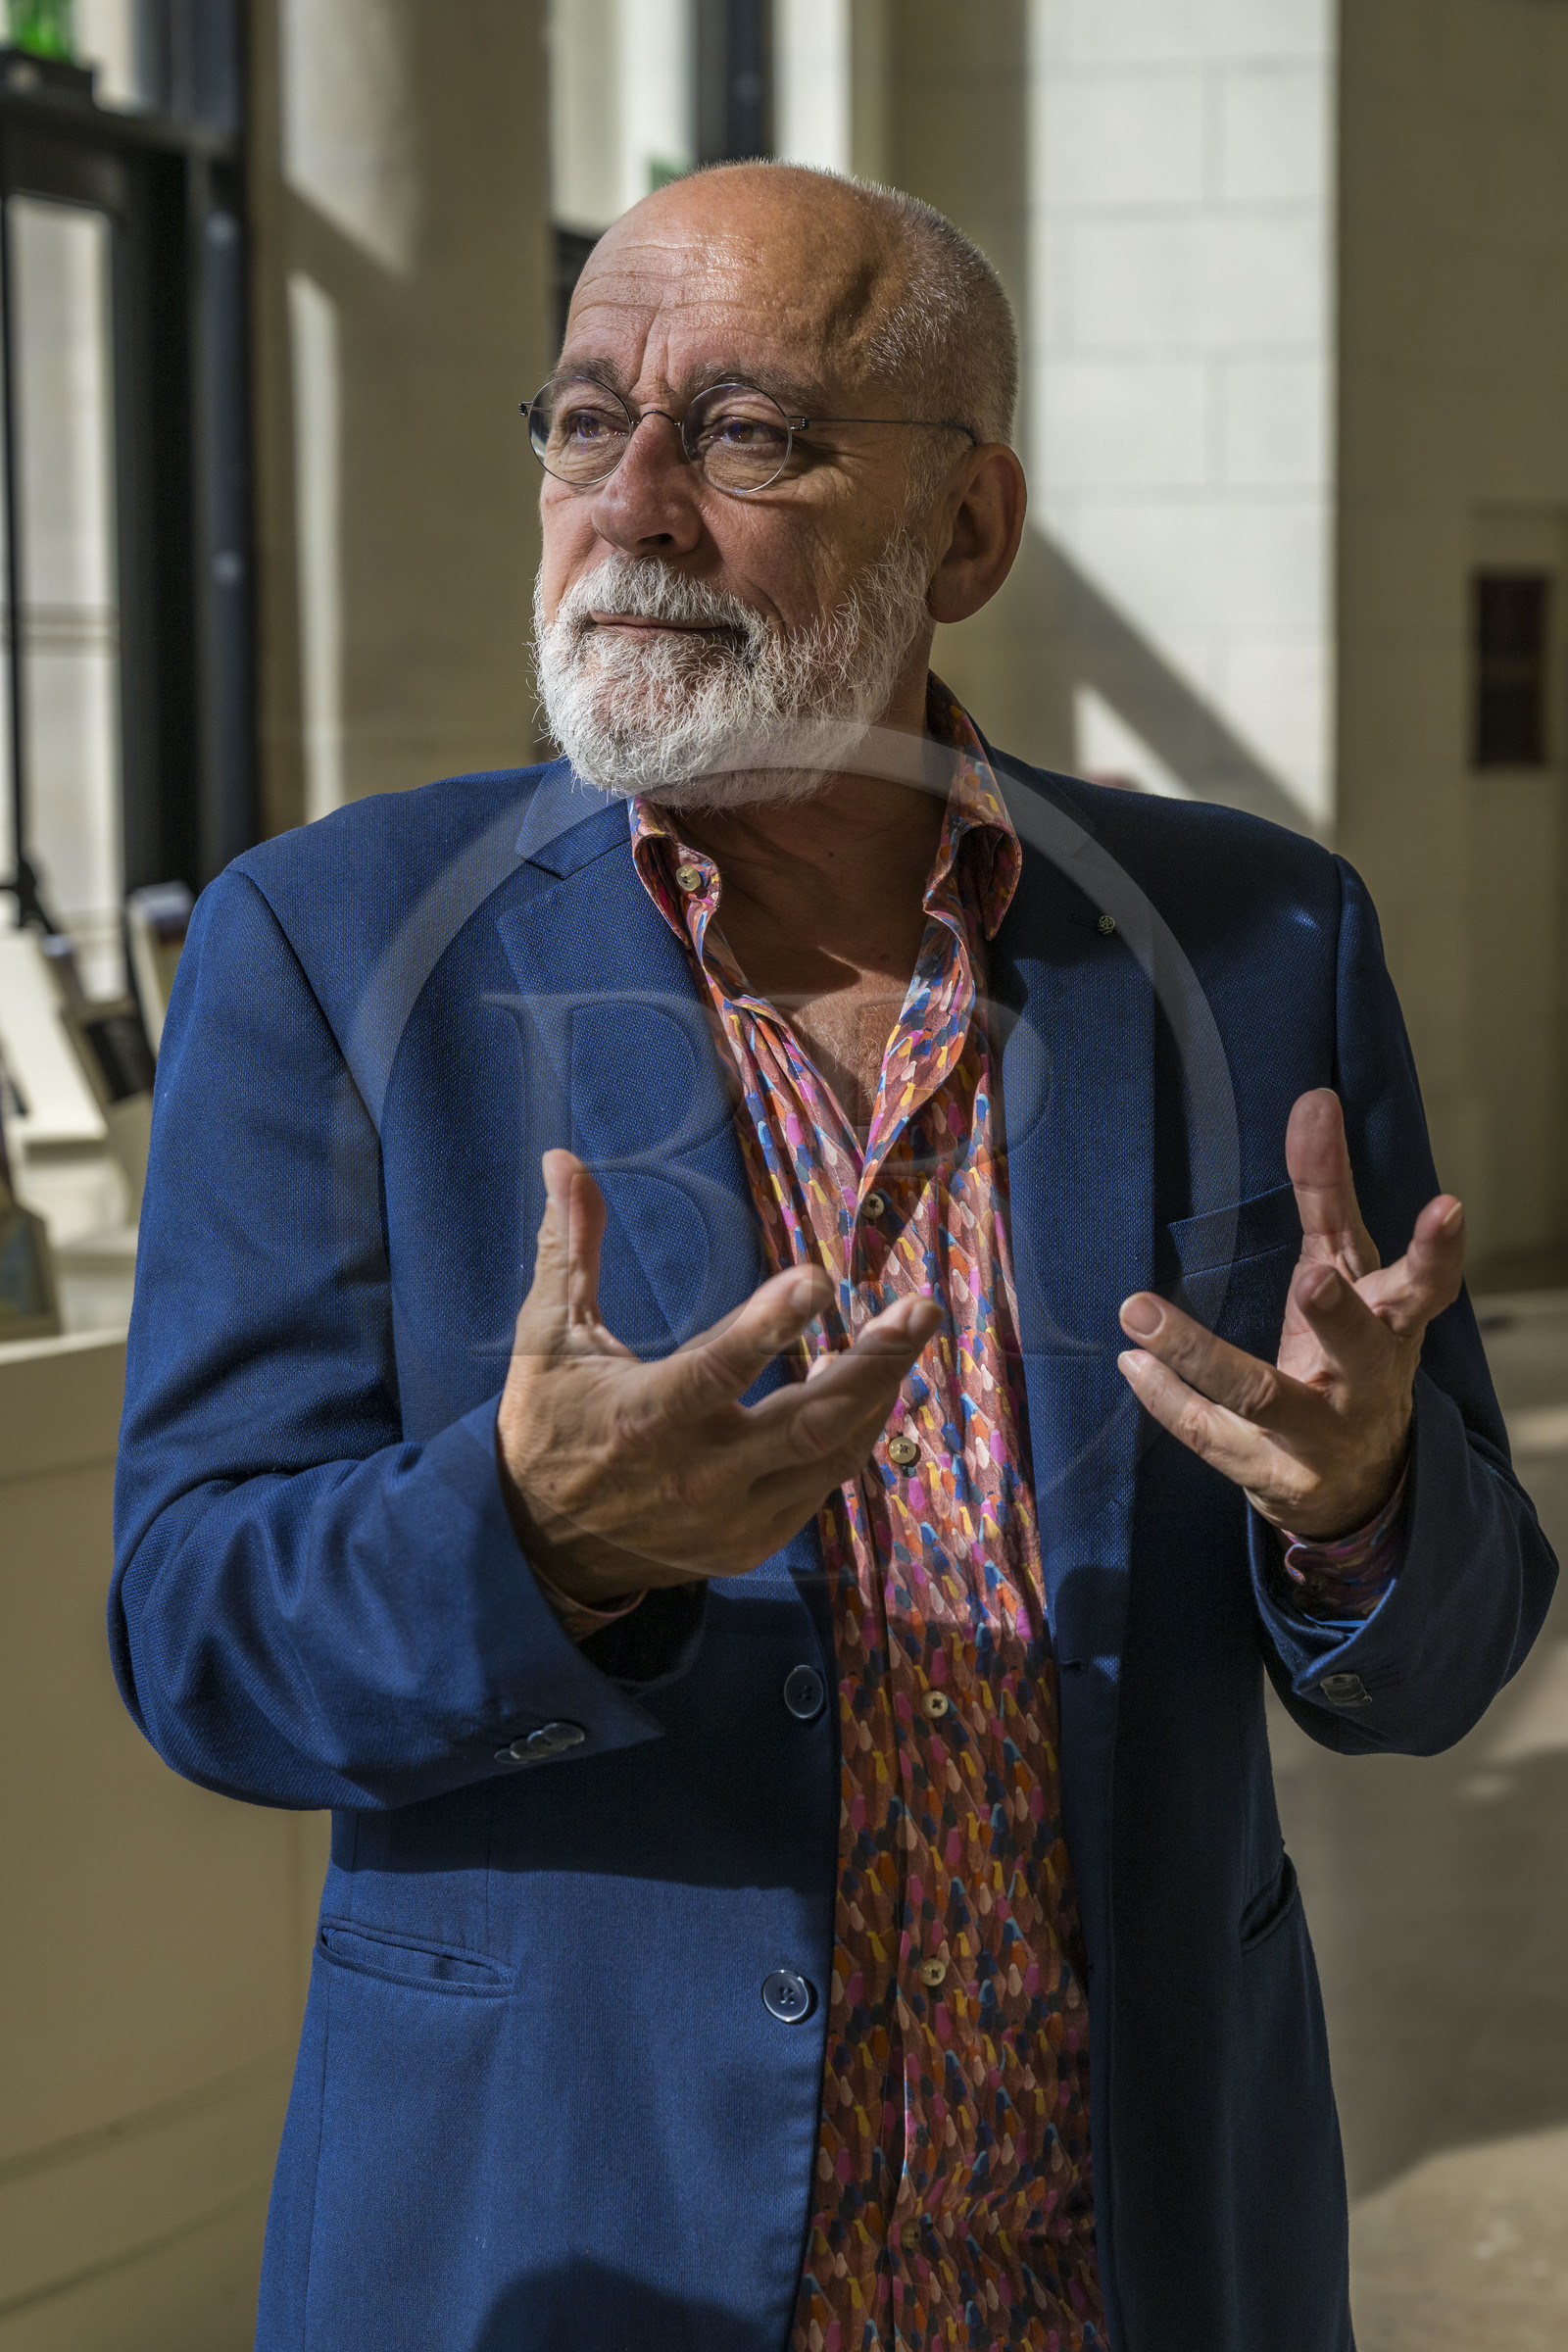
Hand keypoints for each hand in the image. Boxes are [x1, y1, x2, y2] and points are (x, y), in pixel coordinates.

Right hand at [497, 1150, 941, 1603]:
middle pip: (808, 1420)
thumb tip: (562, 1157)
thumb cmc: (549, 1425)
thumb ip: (570, 1249)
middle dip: (875, 1363)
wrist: (543, 1549)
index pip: (717, 1369)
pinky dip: (852, 1434)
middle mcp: (696, 1475)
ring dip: (877, 1393)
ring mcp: (730, 1516)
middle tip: (921, 1309)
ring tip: (910, 1332)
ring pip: (830, 1454)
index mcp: (644, 1417)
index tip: (820, 1279)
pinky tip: (869, 1387)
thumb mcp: (549, 1337)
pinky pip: (821, 1484)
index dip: (769, 1324)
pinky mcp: (750, 1543)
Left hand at [1115, 1090, 1464, 1539]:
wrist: (1353, 1481)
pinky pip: (1210, 1434)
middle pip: (1361, 1350)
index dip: (1439, 1250)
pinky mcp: (1268, 1473)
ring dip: (1200, 1354)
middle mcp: (1366, 1382)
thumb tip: (1315, 1098)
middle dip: (1339, 1315)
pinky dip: (1166, 1397)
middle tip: (1313, 1280)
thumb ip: (1327, 1191)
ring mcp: (1318, 1433)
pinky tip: (1131, 1361)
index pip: (1427, 1285)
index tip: (1447, 1205)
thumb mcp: (1345, 1269)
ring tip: (1138, 1310)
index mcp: (1394, 1326)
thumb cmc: (1347, 1350)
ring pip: (1263, 1396)